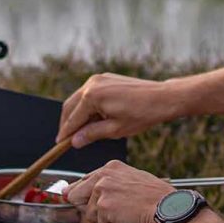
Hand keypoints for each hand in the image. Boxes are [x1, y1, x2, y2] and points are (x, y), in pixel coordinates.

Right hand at [57, 72, 177, 147]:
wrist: (163, 97)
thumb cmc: (142, 114)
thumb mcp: (115, 129)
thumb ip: (91, 134)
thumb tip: (75, 141)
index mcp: (92, 96)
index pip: (72, 119)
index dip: (65, 133)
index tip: (59, 144)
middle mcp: (92, 83)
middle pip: (70, 106)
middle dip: (67, 123)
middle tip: (66, 139)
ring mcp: (99, 78)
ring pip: (79, 99)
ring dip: (77, 114)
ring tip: (80, 132)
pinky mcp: (106, 78)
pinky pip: (89, 93)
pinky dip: (87, 106)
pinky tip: (92, 119)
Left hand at [64, 160, 172, 222]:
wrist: (169, 208)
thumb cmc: (157, 198)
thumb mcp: (131, 182)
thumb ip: (109, 186)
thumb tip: (88, 194)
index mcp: (111, 168)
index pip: (82, 182)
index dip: (81, 196)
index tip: (75, 201)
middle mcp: (104, 176)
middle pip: (75, 196)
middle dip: (86, 209)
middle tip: (108, 214)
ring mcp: (102, 190)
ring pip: (89, 215)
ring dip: (105, 221)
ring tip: (125, 216)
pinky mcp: (104, 207)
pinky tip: (127, 221)